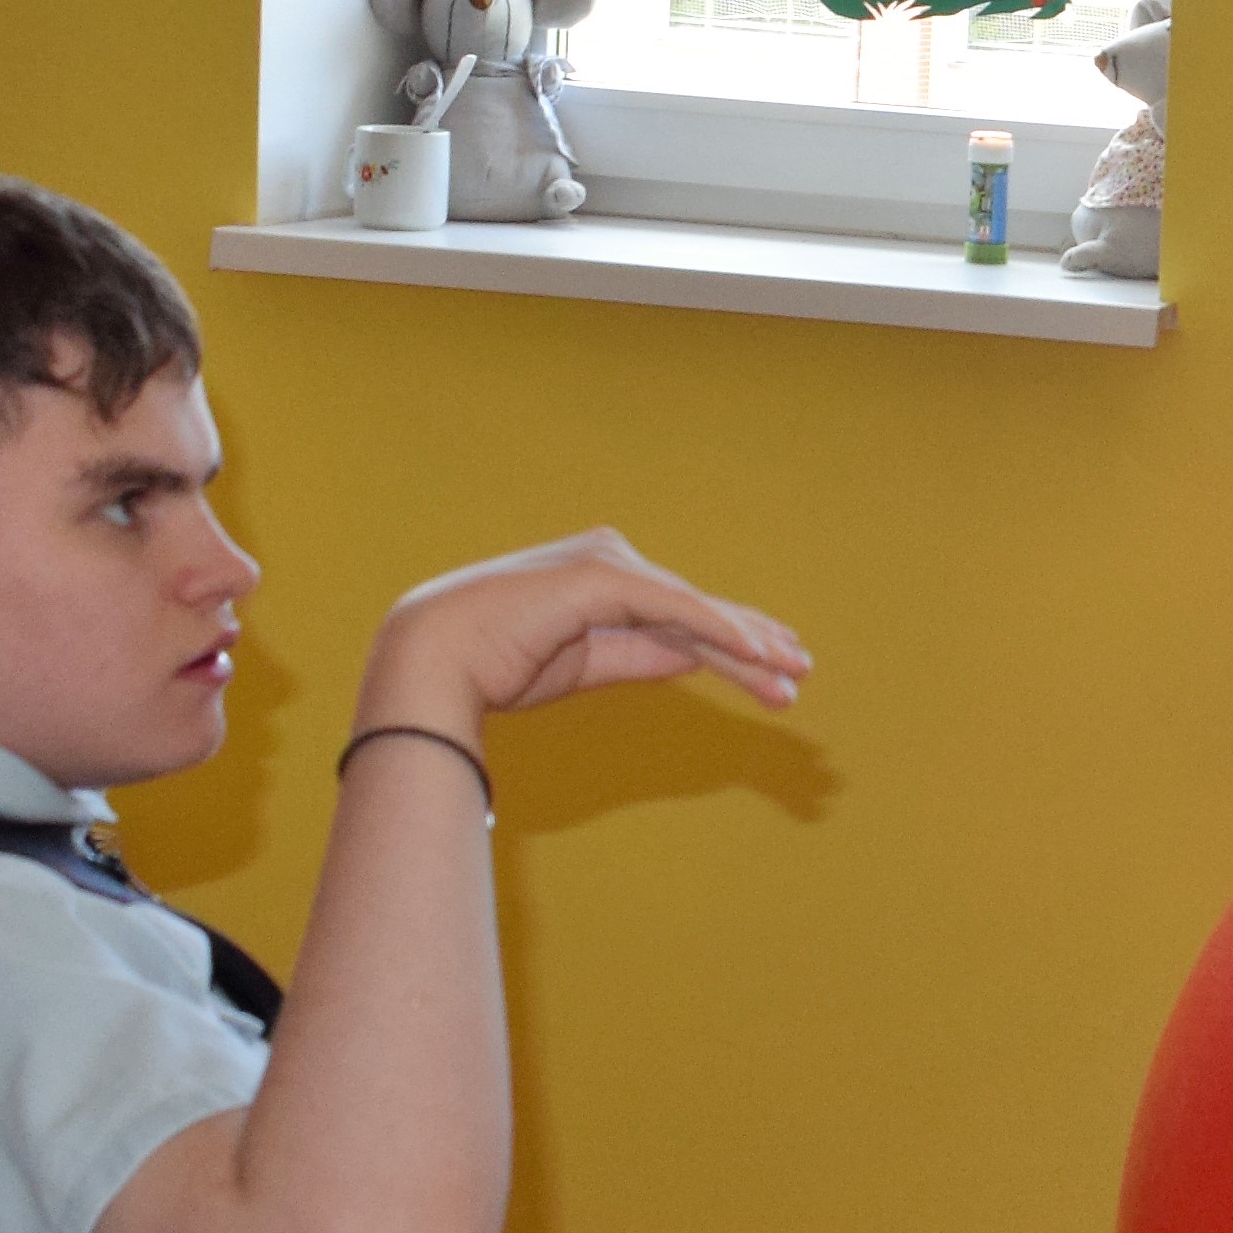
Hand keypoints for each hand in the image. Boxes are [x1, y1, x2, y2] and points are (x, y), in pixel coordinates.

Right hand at [354, 530, 811, 741]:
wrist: (432, 660)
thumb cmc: (495, 664)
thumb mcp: (585, 663)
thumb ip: (639, 655)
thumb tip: (694, 658)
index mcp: (600, 577)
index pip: (680, 612)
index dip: (730, 640)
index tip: (773, 667)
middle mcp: (610, 560)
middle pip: (696, 610)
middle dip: (751, 644)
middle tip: (801, 670)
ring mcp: (607, 563)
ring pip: (694, 612)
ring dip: (748, 645)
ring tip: (793, 673)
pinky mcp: (604, 578)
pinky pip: (677, 610)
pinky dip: (720, 631)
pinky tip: (757, 652)